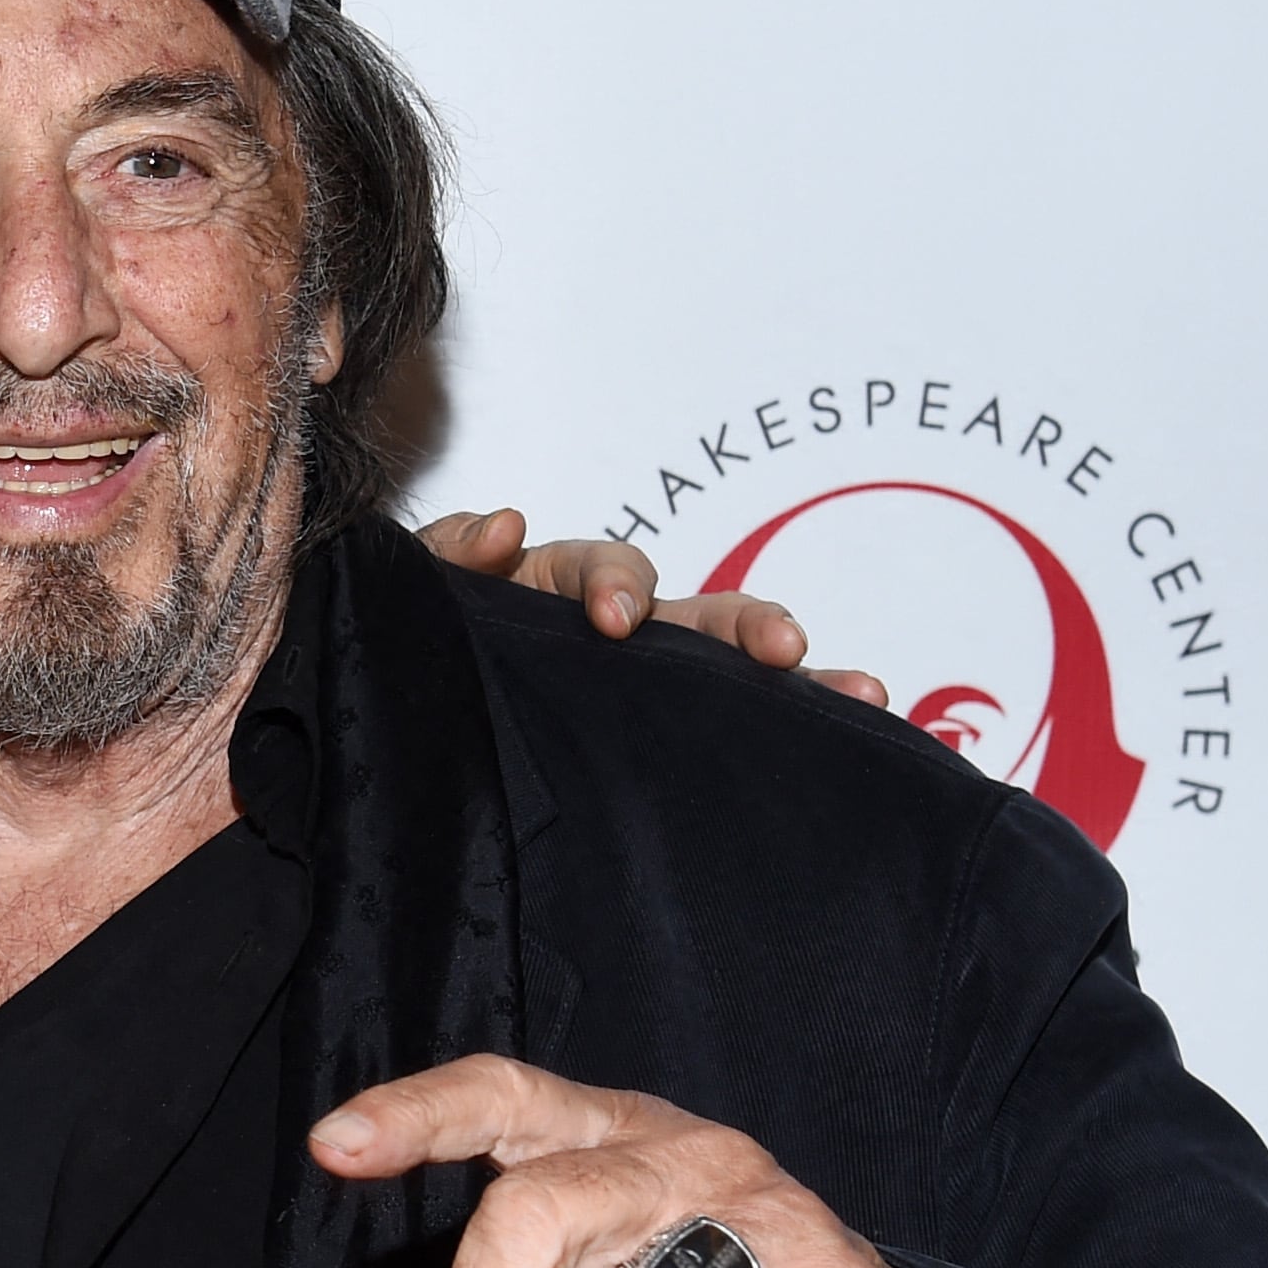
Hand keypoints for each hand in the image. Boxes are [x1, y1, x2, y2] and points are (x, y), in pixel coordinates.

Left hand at [416, 507, 888, 709]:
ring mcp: (645, 686)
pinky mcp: (657, 740)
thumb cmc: (417, 646)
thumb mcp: (416, 596)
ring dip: (799, 677)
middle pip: (695, 616)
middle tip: (785, 649)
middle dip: (744, 625)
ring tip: (861, 693)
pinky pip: (737, 733)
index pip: (598, 570)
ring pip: (731, 671)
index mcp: (552, 590)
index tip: (616, 620)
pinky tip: (868, 737)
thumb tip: (506, 528)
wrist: (398, 735)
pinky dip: (806, 720)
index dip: (615, 584)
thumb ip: (445, 558)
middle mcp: (616, 632)